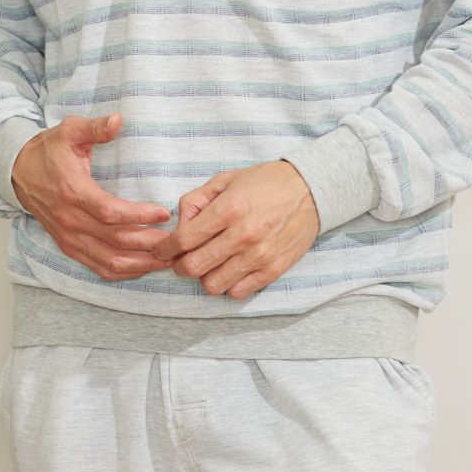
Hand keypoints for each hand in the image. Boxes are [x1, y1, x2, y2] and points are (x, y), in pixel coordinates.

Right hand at [11, 112, 173, 280]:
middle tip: (176, 241)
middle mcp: (70, 220)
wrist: (18, 172)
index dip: (138, 215)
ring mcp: (69, 237)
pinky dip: (122, 272)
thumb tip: (118, 119)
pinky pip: (97, 267)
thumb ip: (95, 127)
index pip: (109, 212)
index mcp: (73, 192)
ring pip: (108, 260)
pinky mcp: (69, 247)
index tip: (163, 213)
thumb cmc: (48, 151)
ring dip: (139, 264)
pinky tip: (143, 267)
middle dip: (148, 243)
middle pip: (114, 240)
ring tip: (166, 259)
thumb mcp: (70, 131)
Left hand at [151, 160, 320, 298]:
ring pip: (213, 285)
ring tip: (208, 264)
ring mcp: (259, 256)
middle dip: (180, 266)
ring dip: (204, 276)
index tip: (161, 250)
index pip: (185, 239)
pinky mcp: (274, 270)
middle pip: (195, 267)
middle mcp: (243, 235)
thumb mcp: (225, 179)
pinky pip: (238, 292)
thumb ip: (196, 200)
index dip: (166, 249)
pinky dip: (227, 285)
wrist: (310, 190)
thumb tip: (178, 224)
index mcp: (229, 208)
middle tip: (180, 260)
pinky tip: (229, 269)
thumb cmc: (264, 182)